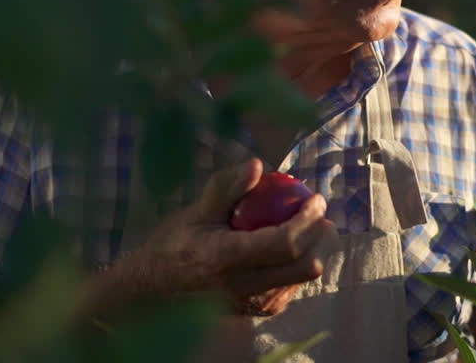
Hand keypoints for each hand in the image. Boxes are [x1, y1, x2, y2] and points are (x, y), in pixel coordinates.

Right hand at [137, 158, 332, 314]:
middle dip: (322, 238)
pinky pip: (289, 288)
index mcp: (228, 258)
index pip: (285, 243)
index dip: (308, 220)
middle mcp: (243, 286)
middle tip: (320, 213)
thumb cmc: (174, 244)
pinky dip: (297, 266)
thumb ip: (227, 188)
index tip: (316, 199)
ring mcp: (251, 303)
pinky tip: (288, 248)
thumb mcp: (195, 212)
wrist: (153, 290)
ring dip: (313, 251)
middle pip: (305, 266)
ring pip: (301, 279)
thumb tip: (258, 164)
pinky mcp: (255, 311)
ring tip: (309, 226)